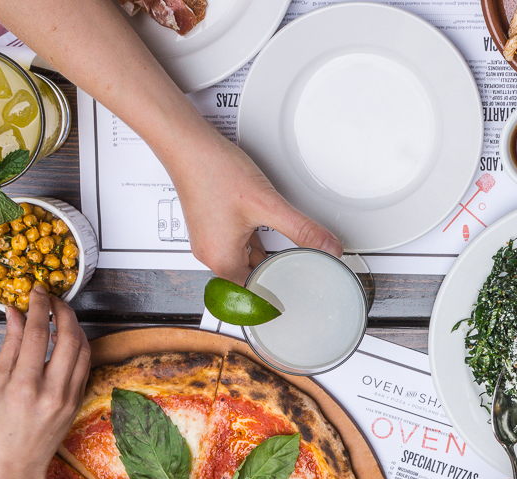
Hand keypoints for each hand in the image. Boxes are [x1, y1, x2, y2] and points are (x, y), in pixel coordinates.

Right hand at [0, 286, 90, 478]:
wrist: (17, 464)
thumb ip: (11, 345)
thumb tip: (16, 314)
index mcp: (25, 386)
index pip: (39, 334)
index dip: (40, 307)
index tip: (37, 291)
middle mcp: (52, 391)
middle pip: (70, 338)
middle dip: (64, 311)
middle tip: (53, 298)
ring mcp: (70, 397)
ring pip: (84, 349)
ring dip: (75, 326)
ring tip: (60, 315)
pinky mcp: (79, 400)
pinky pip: (86, 365)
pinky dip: (80, 345)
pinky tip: (67, 337)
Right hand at [164, 123, 342, 283]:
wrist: (188, 144)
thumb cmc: (213, 171)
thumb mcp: (267, 205)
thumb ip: (302, 230)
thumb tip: (328, 246)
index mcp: (221, 260)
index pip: (256, 293)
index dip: (279, 295)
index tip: (297, 298)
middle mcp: (211, 254)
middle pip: (251, 278)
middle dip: (274, 275)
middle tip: (299, 274)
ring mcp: (210, 240)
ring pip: (245, 259)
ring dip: (264, 257)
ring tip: (286, 254)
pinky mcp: (211, 225)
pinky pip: (237, 243)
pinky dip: (254, 241)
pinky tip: (265, 230)